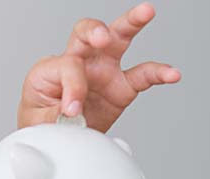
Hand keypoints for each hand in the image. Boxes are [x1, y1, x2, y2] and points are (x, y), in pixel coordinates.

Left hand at [17, 2, 181, 132]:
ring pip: (117, 38)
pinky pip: (143, 75)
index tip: (72, 111)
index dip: (72, 87)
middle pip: (85, 33)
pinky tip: (172, 74)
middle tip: (101, 37)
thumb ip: (54, 116)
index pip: (68, 66)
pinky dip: (159, 73)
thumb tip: (72, 115)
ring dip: (132, 22)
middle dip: (94, 30)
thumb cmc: (41, 120)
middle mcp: (78, 61)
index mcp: (51, 68)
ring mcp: (102, 69)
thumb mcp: (38, 121)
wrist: (54, 134)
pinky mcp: (121, 85)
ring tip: (147, 11)